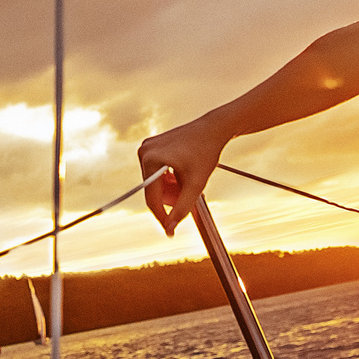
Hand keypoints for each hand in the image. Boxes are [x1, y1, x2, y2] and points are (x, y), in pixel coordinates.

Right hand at [137, 121, 225, 235]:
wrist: (213, 129)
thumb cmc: (206, 152)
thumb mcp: (196, 184)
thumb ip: (182, 208)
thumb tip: (170, 228)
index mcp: (151, 159)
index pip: (151, 198)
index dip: (162, 216)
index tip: (170, 230)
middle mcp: (144, 152)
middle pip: (153, 190)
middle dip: (171, 197)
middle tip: (190, 195)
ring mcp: (147, 148)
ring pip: (156, 183)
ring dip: (171, 188)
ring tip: (189, 182)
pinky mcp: (152, 147)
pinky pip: (157, 173)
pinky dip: (170, 178)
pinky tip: (184, 173)